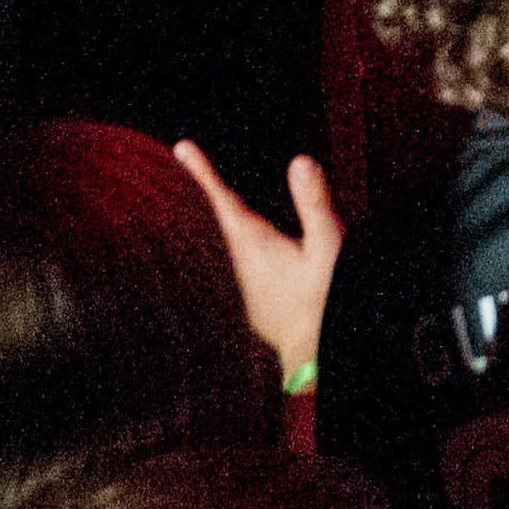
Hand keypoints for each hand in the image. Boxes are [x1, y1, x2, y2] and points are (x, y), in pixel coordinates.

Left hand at [174, 140, 340, 380]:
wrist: (317, 361)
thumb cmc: (323, 303)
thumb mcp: (326, 247)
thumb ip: (313, 204)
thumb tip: (300, 161)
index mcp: (255, 246)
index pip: (223, 200)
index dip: (202, 172)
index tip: (181, 147)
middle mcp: (242, 266)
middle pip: (221, 220)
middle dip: (208, 190)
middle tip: (188, 159)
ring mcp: (247, 288)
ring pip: (232, 246)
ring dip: (226, 221)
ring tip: (216, 199)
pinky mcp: (258, 305)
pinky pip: (244, 268)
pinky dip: (244, 250)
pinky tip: (254, 253)